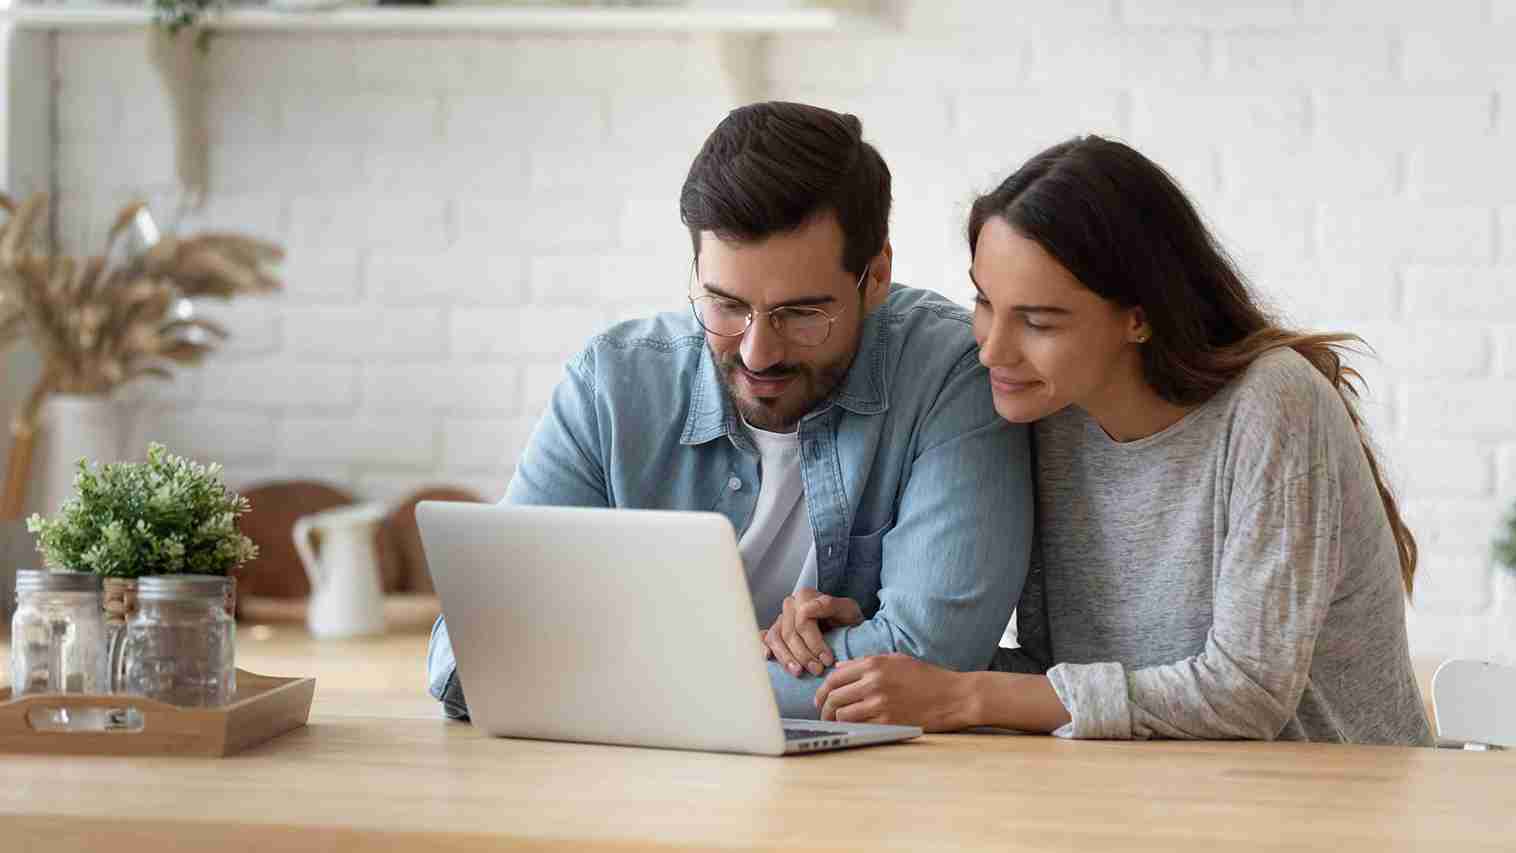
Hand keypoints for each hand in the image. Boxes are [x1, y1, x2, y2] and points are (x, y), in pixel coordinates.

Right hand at [762, 588, 863, 677]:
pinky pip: (765, 640)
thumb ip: (831, 605)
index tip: (827, 660)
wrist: (845, 627)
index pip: (803, 621)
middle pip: (789, 633)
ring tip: (798, 672)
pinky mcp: (776, 632)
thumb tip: (808, 609)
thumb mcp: (848, 610)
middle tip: (817, 670)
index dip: (815, 643)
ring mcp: (781, 619)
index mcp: (805, 596)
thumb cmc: (847, 619)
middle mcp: (790, 605)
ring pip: (776, 639)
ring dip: (786, 658)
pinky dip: (763, 648)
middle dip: (803, 655)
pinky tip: (768, 658)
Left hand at [814, 653, 976, 731]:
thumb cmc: (927, 677)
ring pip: (842, 714)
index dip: (822, 690)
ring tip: (835, 724)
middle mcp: (873, 682)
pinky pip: (859, 727)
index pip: (834, 677)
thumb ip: (866, 662)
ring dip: (836, 721)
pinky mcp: (888, 721)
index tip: (819, 699)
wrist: (954, 696)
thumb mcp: (896, 660)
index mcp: (874, 664)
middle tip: (823, 715)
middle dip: (824, 708)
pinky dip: (852, 729)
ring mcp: (880, 703)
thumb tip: (839, 667)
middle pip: (834, 697)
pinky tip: (852, 730)